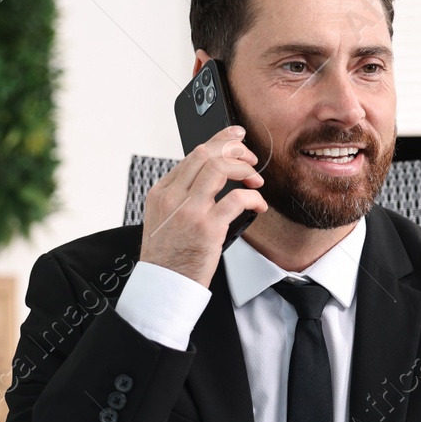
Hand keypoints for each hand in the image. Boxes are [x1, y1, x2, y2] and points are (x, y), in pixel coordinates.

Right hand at [139, 125, 266, 286]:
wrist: (163, 284)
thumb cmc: (168, 256)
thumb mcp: (164, 219)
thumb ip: (181, 197)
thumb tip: (210, 179)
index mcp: (162, 192)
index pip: (192, 155)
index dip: (218, 141)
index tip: (234, 137)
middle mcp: (173, 197)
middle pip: (206, 154)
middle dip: (234, 149)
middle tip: (250, 158)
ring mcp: (190, 211)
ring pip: (220, 168)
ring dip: (244, 168)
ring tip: (255, 179)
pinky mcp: (208, 228)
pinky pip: (237, 199)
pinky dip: (253, 197)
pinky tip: (258, 205)